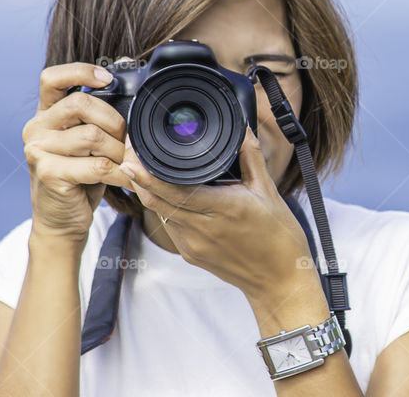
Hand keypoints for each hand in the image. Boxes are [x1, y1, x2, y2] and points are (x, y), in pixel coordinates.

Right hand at [22, 63, 131, 244]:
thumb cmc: (81, 175)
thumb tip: (124, 65)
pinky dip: (119, 172)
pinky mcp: (48, 173)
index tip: (108, 78)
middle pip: (80, 104)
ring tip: (128, 163)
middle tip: (127, 139)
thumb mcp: (89, 140)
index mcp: (45, 113)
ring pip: (92, 136)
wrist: (62, 219)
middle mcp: (36, 128)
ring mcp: (38, 151)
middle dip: (114, 120)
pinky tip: (128, 178)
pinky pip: (96, 165)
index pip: (51, 78)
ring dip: (119, 151)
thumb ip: (100, 111)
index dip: (80, 71)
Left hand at [119, 126, 317, 302]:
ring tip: (143, 168)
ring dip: (149, 191)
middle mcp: (202, 228)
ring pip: (159, 212)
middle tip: (130, 154)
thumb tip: (241, 128)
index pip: (173, 189)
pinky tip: (166, 193)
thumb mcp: (268, 190)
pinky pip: (170, 225)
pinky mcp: (190, 254)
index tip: (134, 154)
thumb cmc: (279, 236)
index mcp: (223, 208)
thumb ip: (251, 156)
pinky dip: (164, 207)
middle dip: (138, 176)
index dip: (148, 173)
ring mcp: (193, 244)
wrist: (278, 281)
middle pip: (156, 200)